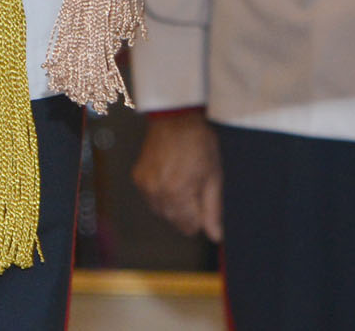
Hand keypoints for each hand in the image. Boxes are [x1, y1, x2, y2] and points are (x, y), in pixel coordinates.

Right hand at [130, 109, 222, 241]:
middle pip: (175, 222)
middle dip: (187, 210)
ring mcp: (145, 186)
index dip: (201, 216)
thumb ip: (213, 210)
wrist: (175, 118)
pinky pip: (151, 199)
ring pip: (162, 212)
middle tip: (194, 184)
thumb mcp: (214, 176)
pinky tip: (170, 175)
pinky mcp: (138, 178)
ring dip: (173, 203)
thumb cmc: (198, 142)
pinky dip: (161, 193)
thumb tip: (215, 236)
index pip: (190, 227)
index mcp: (178, 194)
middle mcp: (157, 193)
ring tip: (182, 178)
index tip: (204, 197)